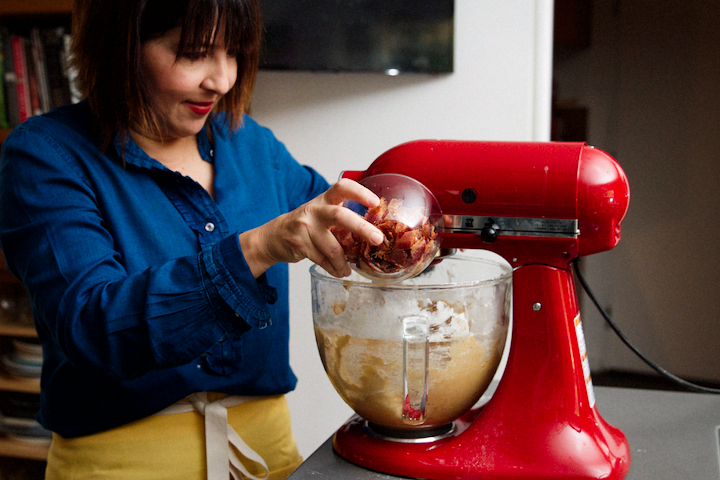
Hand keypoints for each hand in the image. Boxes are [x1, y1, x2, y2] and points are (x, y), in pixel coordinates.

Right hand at [239, 178, 383, 277]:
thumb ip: (341, 218)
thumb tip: (373, 233)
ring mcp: (305, 227)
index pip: (342, 187)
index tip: (375, 202)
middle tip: (378, 239)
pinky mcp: (300, 244)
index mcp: (324, 199)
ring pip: (332, 247)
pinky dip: (333, 268)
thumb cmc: (305, 225)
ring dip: (344, 262)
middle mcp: (315, 210)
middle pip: (340, 215)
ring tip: (348, 270)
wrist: (273, 236)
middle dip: (361, 227)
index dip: (360, 192)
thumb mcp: (321, 213)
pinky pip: (322, 259)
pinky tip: (338, 271)